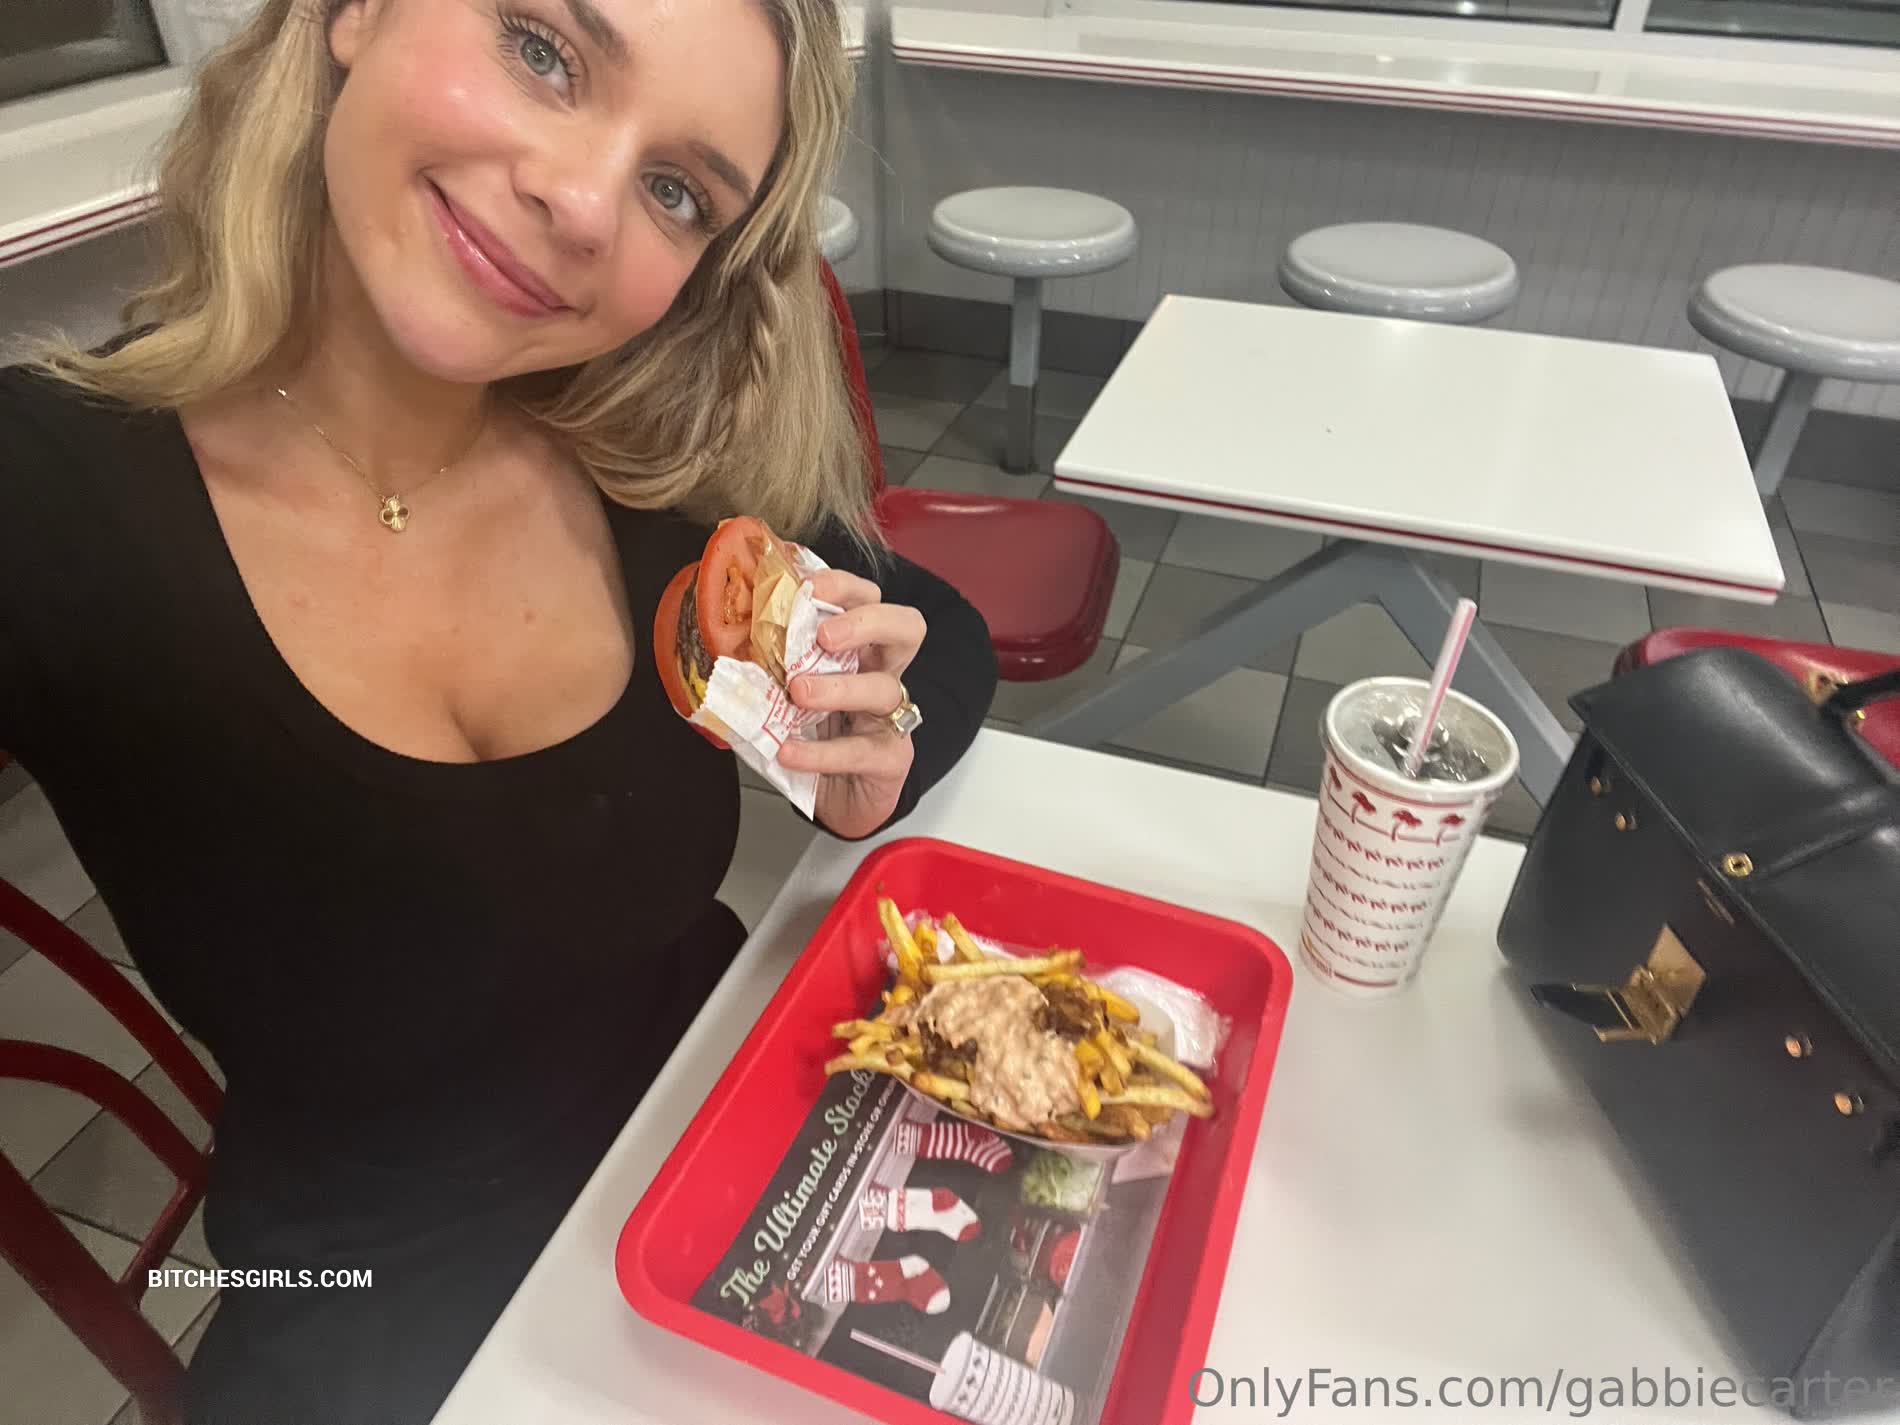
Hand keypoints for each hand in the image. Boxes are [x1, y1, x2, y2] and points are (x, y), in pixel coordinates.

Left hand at [777, 568, 926, 839]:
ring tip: (799, 693)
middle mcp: (883, 674)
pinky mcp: (890, 759)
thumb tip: (720, 641)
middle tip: (824, 635)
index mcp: (859, 649)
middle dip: (866, 622)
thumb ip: (767, 667)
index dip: (845, 586)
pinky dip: (822, 752)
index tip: (808, 588)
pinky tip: (789, 751)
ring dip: (838, 687)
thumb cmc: (812, 738)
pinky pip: (861, 751)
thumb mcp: (785, 694)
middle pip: (906, 628)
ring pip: (883, 689)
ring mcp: (892, 717)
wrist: (835, 801)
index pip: (868, 599)